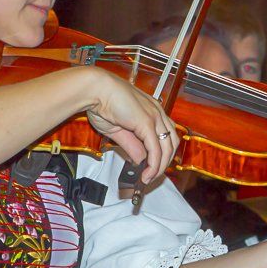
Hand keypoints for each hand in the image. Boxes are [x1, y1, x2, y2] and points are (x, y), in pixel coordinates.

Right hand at [84, 67, 177, 182]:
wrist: (95, 89)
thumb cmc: (102, 102)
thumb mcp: (118, 130)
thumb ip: (131, 145)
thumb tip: (140, 160)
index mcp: (151, 110)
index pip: (166, 135)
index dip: (163, 153)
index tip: (154, 166)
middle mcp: (157, 112)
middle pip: (171, 143)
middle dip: (164, 162)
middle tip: (153, 175)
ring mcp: (154, 116)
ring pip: (167, 148)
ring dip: (160, 167)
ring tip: (149, 178)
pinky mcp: (147, 122)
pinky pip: (155, 150)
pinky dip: (153, 165)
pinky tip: (146, 174)